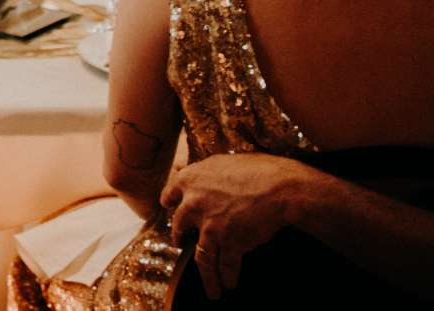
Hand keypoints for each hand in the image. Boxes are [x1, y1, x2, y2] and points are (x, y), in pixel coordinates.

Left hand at [162, 153, 307, 299]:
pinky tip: (228, 284)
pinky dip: (227, 277)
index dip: (170, 205)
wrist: (280, 187)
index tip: (171, 210)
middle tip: (182, 245)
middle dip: (180, 239)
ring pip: (202, 257)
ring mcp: (210, 226)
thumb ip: (203, 171)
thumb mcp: (220, 161)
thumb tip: (191, 171)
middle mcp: (193, 204)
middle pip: (180, 227)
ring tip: (210, 287)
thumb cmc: (256, 169)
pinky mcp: (230, 242)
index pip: (169, 196)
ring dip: (206, 276)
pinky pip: (225, 265)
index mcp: (188, 180)